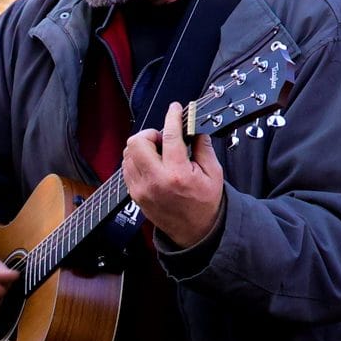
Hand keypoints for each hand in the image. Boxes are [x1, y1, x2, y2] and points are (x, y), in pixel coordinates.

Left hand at [122, 102, 223, 247]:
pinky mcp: (134, 194)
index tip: (174, 109)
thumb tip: (195, 128)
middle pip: (136, 142)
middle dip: (150, 134)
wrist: (194, 231)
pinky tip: (152, 165)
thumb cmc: (204, 203)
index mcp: (177, 174)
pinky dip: (137, 160)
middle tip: (163, 140)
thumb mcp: (214, 174)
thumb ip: (203, 148)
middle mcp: (155, 181)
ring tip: (159, 154)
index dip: (172, 117)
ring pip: (128, 153)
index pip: (169, 137)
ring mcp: (141, 188)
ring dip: (142, 147)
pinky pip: (127, 167)